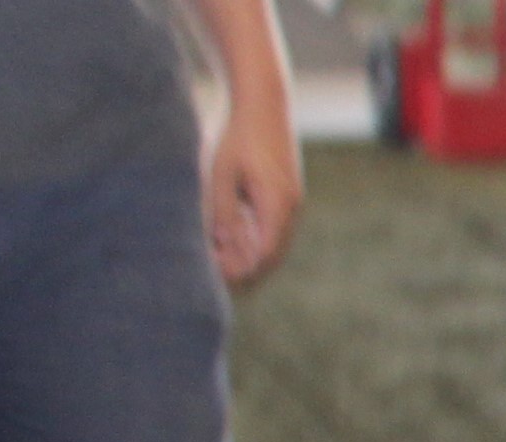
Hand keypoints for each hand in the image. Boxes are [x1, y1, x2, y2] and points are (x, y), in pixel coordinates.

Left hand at [208, 105, 303, 286]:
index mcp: (277, 206)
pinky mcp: (286, 195)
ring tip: (219, 256)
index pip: (263, 256)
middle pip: (272, 257)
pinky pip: (273, 229)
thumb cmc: (239, 135)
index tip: (214, 274)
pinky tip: (231, 237)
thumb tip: (223, 247)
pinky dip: (254, 239)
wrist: (265, 103)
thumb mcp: (222, 174)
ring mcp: (291, 203)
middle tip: (214, 273)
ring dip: (249, 254)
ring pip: (273, 245)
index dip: (241, 271)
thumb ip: (224, 212)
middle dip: (245, 268)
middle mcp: (291, 209)